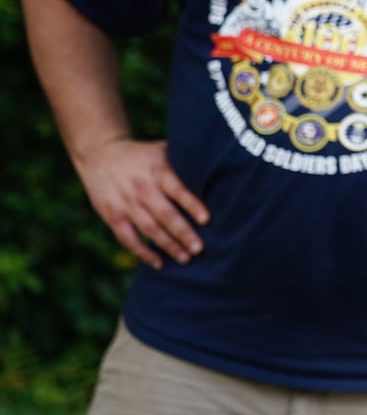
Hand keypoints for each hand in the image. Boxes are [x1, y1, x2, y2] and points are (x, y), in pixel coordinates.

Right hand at [75, 139, 208, 268]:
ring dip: (168, 246)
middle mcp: (142, 189)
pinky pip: (128, 238)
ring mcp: (126, 203)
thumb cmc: (143, 156)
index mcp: (159, 172)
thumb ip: (184, 162)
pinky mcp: (112, 215)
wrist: (99, 154)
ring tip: (186, 259)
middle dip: (183, 234)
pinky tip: (159, 263)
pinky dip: (143, 253)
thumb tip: (218, 170)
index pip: (178, 190)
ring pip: (149, 229)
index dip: (193, 205)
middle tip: (200, 249)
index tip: (207, 220)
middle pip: (165, 215)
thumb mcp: (163, 151)